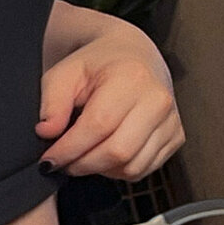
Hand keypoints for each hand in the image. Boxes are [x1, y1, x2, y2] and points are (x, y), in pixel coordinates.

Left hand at [36, 26, 183, 180]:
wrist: (131, 54)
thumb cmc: (98, 64)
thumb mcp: (65, 72)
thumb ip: (52, 102)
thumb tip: (47, 132)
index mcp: (131, 77)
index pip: (98, 125)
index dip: (70, 149)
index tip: (49, 159)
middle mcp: (157, 99)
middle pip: (118, 151)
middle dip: (83, 164)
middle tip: (63, 162)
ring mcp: (171, 120)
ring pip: (132, 166)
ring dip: (100, 170)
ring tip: (82, 156)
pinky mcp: (176, 136)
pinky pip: (144, 168)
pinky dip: (119, 170)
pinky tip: (104, 154)